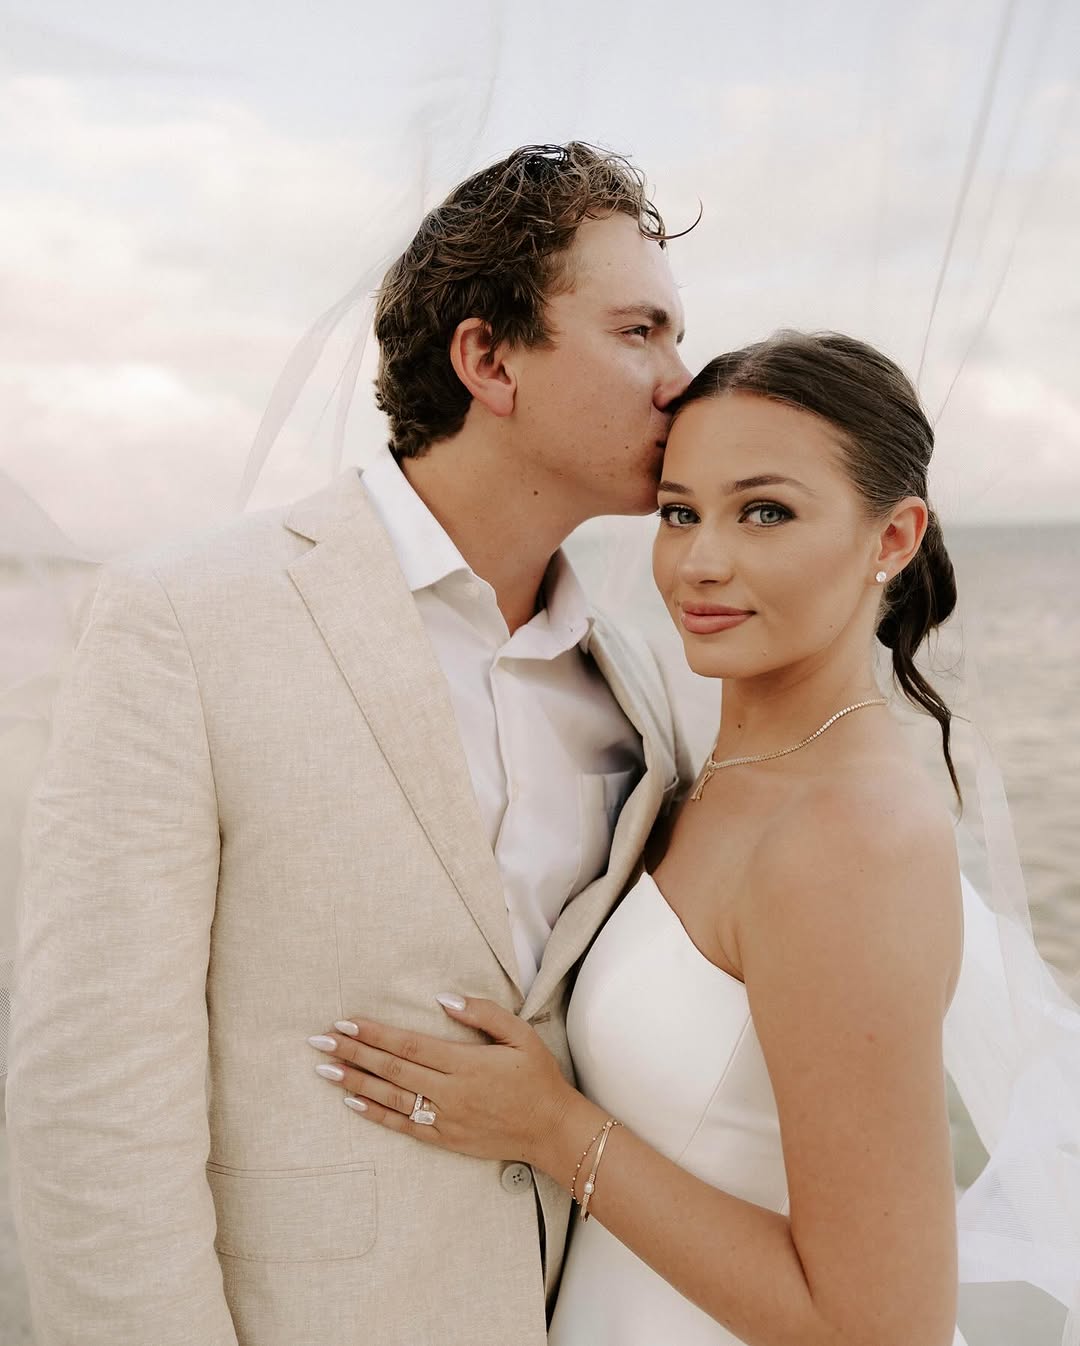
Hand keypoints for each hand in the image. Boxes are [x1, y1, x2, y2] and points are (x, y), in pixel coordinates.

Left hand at [307, 995, 575, 1166]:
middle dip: (354, 1054)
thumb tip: (445, 999)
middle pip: (393, 1069)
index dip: (376, 1034)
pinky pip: (403, 1126)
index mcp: (466, 1063)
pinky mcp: (445, 1139)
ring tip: (326, 1070)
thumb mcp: (521, 1034)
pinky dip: (376, 1114)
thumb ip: (483, 1014)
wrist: (552, 1129)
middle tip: (320, 1042)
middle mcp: (450, 1092)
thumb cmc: (538, 1077)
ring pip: (391, 1097)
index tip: (347, 1023)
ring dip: (356, 1082)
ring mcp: (445, 1118)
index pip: (410, 1045)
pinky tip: (353, 1102)